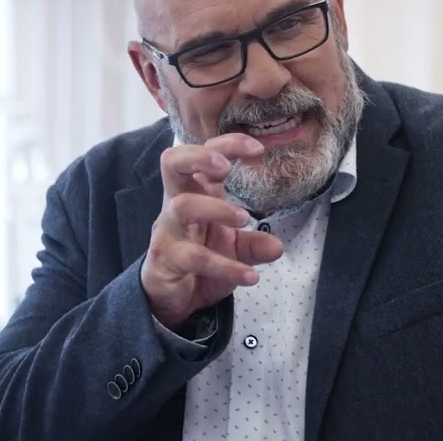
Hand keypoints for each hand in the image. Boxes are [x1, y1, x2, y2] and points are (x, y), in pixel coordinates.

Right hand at [141, 133, 283, 329]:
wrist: (174, 298)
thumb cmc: (199, 260)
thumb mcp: (233, 250)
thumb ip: (253, 244)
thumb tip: (277, 245)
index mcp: (196, 192)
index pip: (205, 154)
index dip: (227, 144)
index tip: (258, 148)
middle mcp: (178, 204)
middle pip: (172, 162)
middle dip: (199, 156)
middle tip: (226, 166)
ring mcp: (168, 230)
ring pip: (183, 206)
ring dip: (217, 209)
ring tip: (245, 218)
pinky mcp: (165, 258)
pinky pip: (194, 258)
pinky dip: (226, 266)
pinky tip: (250, 276)